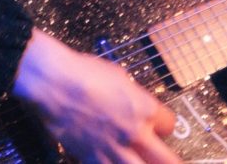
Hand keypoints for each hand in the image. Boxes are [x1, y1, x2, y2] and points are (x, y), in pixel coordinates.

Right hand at [12, 28, 181, 162]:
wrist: (54, 82)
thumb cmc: (82, 72)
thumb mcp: (118, 76)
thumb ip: (133, 96)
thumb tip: (137, 104)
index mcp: (144, 107)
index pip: (170, 125)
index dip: (165, 125)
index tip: (161, 127)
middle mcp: (135, 133)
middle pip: (168, 161)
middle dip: (172, 162)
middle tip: (173, 161)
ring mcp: (115, 150)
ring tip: (146, 162)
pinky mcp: (94, 160)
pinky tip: (116, 162)